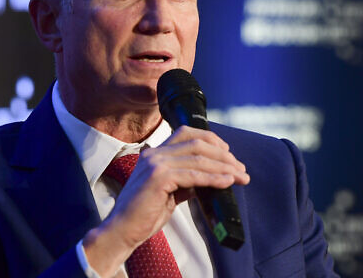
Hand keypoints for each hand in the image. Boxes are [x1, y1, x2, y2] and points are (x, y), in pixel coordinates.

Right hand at [82, 125, 249, 276]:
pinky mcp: (159, 178)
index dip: (211, 139)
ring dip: (224, 167)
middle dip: (224, 155)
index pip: (186, 133)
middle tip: (240, 168)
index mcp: (155, 153)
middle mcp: (154, 153)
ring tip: (240, 177)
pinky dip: (213, 178)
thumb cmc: (143, 214)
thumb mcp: (169, 192)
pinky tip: (227, 182)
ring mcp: (156, 164)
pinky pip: (194, 175)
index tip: (228, 153)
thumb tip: (209, 178)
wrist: (122, 229)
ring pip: (198, 158)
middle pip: (197, 143)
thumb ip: (185, 181)